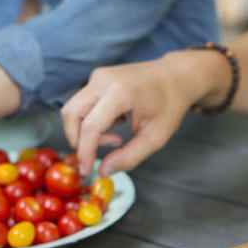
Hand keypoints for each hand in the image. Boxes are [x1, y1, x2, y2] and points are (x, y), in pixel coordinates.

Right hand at [61, 52, 216, 177]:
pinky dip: (91, 121)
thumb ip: (128, 157)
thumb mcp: (154, 138)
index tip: (85, 171)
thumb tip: (103, 171)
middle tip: (98, 155)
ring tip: (115, 138)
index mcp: (121, 92)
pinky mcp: (97, 78)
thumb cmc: (169, 105)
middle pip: (71, 114)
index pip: (91, 126)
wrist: (176, 76)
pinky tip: (116, 124)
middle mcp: (104, 80)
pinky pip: (82, 104)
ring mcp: (98, 76)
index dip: (84, 152)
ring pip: (73, 109)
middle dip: (78, 141)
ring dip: (86, 132)